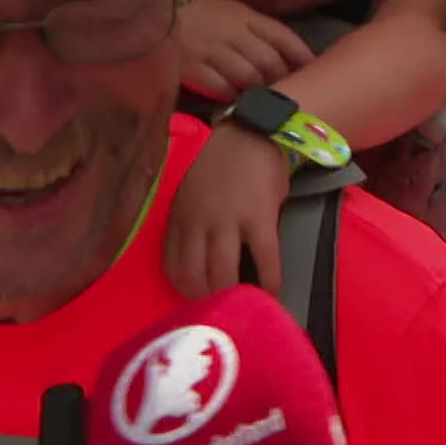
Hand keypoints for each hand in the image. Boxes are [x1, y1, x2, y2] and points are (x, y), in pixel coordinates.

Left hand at [164, 125, 291, 298]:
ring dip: (234, 297)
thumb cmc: (222, 166)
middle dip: (208, 302)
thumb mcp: (191, 194)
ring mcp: (228, 220)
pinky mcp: (259, 218)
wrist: (252, 133)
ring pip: (223, 274)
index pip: (173, 267)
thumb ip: (190, 226)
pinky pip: (264, 260)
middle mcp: (198, 221)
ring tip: (245, 306)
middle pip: (194, 277)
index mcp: (179, 216)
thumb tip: (200, 264)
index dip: (185, 292)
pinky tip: (272, 294)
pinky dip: (268, 283)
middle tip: (223, 311)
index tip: (199, 302)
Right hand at [175, 0, 315, 101]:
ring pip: (249, 77)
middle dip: (282, 80)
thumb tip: (281, 55)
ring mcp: (211, 50)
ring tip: (264, 103)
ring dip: (259, 92)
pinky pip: (222, 88)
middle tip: (289, 95)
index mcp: (242, 15)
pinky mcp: (192, 68)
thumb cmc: (192, 15)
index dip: (301, 55)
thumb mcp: (227, 11)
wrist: (148, 14)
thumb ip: (253, 29)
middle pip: (269, 61)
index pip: (282, 35)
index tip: (314, 71)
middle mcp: (231, 32)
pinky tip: (234, 103)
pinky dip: (233, 97)